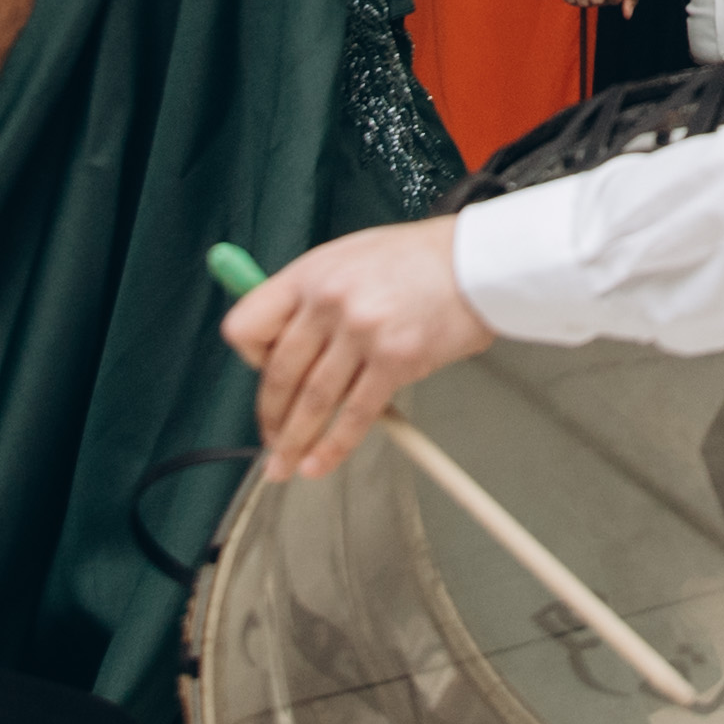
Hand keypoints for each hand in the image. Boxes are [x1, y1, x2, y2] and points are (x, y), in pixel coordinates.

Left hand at [229, 219, 495, 479]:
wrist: (476, 261)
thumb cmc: (417, 259)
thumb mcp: (350, 257)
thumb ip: (313, 296)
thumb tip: (284, 344)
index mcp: (310, 274)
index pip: (247, 326)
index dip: (250, 359)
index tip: (263, 376)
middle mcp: (329, 302)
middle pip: (279, 375)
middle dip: (271, 418)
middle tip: (272, 442)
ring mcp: (361, 331)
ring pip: (312, 402)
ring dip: (294, 443)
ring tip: (285, 466)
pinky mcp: (395, 360)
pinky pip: (355, 415)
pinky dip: (333, 447)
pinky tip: (319, 464)